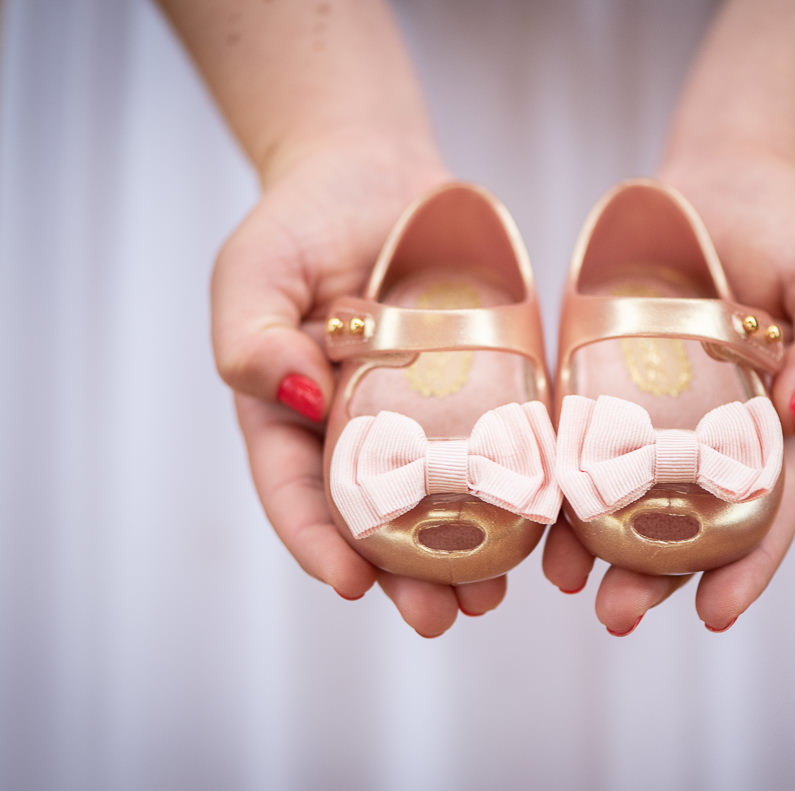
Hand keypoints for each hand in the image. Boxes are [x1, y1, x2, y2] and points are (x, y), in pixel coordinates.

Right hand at [212, 137, 506, 636]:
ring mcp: (425, 411)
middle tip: (436, 618)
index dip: (318, 543)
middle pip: (376, 517)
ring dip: (466, 554)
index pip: (297, 492)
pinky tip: (542, 525)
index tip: (349, 583)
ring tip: (490, 597)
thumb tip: (298, 398)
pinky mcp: (484, 381)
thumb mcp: (253, 270)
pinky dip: (520, 486)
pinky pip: (503, 439)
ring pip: (443, 497)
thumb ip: (252, 336)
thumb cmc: (299, 220)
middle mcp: (359, 428)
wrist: (372, 170)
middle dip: (403, 574)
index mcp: (292, 416)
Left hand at [542, 147, 794, 633]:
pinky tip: (529, 499)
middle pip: (684, 521)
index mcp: (774, 430)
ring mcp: (650, 408)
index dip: (746, 568)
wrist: (731, 185)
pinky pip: (573, 428)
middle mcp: (709, 434)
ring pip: (620, 490)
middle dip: (654, 575)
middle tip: (616, 615)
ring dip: (593, 541)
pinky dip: (554, 467)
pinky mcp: (599, 371)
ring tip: (564, 580)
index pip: (765, 512)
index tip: (715, 616)